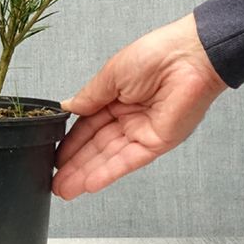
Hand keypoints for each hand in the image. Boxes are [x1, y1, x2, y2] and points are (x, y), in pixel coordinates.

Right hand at [52, 13, 226, 199]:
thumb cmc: (155, 55)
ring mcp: (142, 131)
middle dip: (74, 165)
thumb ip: (89, 97)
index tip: (54, 155)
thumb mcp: (111, 74)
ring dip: (86, 174)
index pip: (87, 124)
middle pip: (96, 145)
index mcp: (116, 96)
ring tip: (64, 189)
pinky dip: (109, 172)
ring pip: (108, 157)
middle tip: (54, 182)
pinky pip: (128, 160)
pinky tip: (89, 183)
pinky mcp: (157, 142)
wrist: (189, 57)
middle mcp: (128, 116)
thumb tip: (67, 107)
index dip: (70, 141)